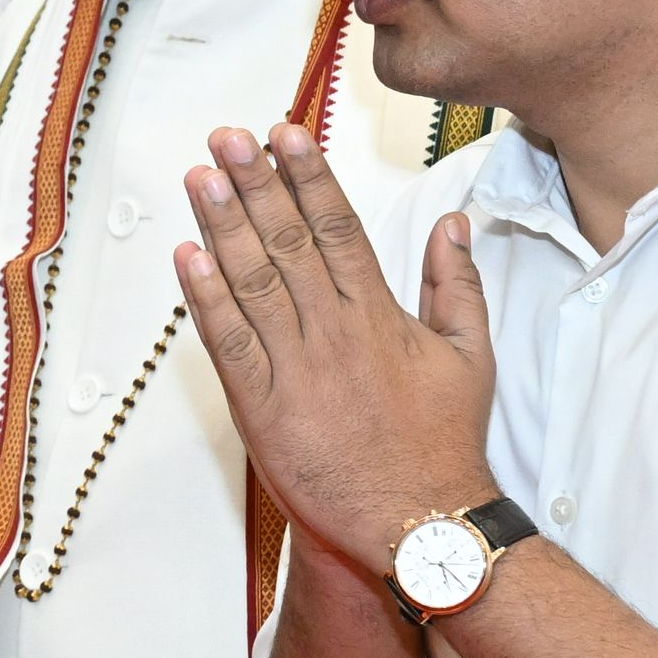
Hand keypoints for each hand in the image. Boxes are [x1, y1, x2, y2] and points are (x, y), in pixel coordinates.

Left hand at [173, 123, 495, 565]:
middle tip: (227, 137)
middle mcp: (333, 331)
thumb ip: (456, 283)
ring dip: (223, 225)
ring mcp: (295, 369)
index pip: (338, 227)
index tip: (284, 134)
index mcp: (379, 313)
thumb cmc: (442, 443)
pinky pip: (228, 344)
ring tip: (201, 176)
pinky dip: (206, 300)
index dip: (307, 176)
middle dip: (255, 183)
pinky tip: (187, 258)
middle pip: (288, 241)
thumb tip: (453, 223)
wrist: (419, 523)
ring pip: (253, 281)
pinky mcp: (262, 408)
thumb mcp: (470, 354)